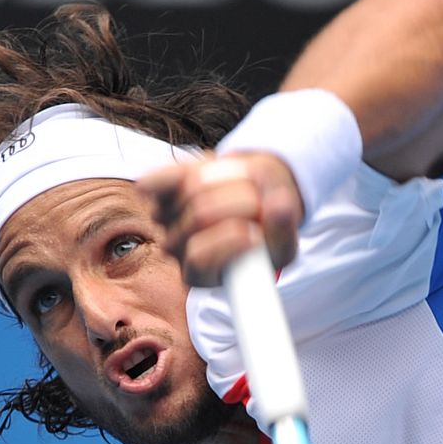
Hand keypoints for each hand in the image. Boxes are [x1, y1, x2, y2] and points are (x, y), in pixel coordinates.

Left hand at [137, 151, 303, 286]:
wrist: (254, 193)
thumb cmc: (267, 224)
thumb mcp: (284, 237)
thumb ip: (283, 228)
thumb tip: (279, 206)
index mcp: (204, 275)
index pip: (199, 259)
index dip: (229, 242)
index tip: (257, 235)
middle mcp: (177, 250)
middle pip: (201, 214)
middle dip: (242, 199)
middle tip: (261, 198)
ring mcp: (165, 219)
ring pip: (193, 189)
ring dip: (229, 178)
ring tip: (248, 183)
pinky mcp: (157, 190)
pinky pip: (169, 175)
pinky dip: (195, 168)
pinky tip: (210, 170)